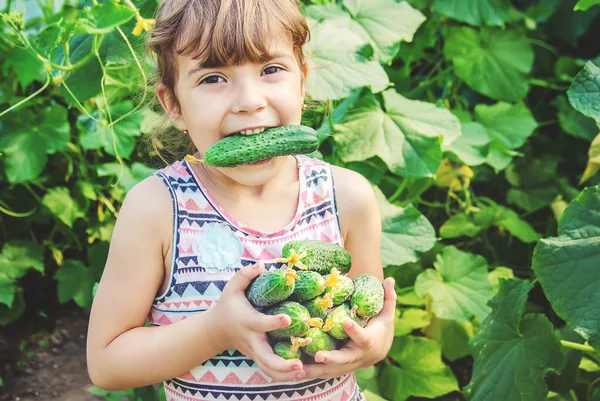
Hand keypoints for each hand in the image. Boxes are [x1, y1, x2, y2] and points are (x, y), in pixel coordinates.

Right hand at [212, 262, 305, 381]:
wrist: (216, 330)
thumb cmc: (228, 306)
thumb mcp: (232, 288)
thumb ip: (245, 275)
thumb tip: (262, 264)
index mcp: (247, 321)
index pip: (261, 323)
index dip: (274, 322)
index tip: (288, 319)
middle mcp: (252, 340)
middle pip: (266, 358)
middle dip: (282, 364)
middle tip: (299, 364)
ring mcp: (255, 352)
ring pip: (269, 370)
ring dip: (286, 375)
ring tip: (304, 372)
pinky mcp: (258, 359)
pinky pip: (270, 372)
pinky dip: (283, 377)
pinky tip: (300, 374)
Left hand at [303, 277, 395, 379]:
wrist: (378, 352)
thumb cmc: (380, 329)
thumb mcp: (386, 315)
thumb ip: (388, 298)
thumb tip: (390, 279)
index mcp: (368, 342)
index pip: (363, 337)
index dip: (354, 331)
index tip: (346, 322)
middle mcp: (357, 356)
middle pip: (343, 359)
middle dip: (331, 359)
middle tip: (318, 355)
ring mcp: (346, 365)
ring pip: (330, 370)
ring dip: (314, 370)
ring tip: (298, 368)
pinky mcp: (336, 369)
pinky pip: (322, 373)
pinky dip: (309, 374)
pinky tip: (293, 372)